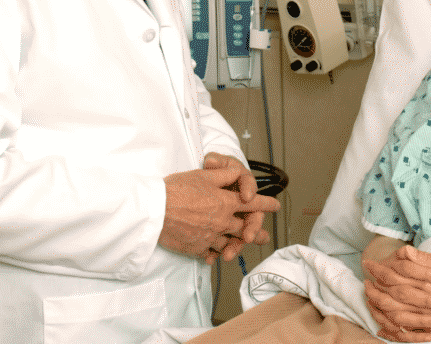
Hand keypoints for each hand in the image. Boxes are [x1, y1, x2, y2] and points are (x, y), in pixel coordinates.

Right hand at [158, 160, 279, 263]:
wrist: (154, 210)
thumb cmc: (177, 189)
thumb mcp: (203, 175)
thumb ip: (223, 175)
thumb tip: (236, 173)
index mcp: (226, 202)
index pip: (252, 203)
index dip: (266, 204)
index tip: (275, 206)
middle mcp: (222, 221)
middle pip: (244, 228)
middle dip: (256, 231)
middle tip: (264, 237)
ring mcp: (210, 237)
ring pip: (229, 244)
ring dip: (237, 246)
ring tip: (241, 249)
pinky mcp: (197, 248)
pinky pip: (211, 253)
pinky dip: (214, 254)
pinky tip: (215, 256)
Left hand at [364, 246, 430, 338]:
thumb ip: (428, 260)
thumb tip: (405, 252)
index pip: (397, 275)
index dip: (380, 269)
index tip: (369, 263)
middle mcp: (428, 301)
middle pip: (393, 295)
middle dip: (375, 286)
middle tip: (364, 279)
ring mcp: (430, 318)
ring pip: (396, 314)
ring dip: (379, 306)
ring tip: (370, 297)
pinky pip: (408, 332)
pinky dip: (393, 329)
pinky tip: (383, 323)